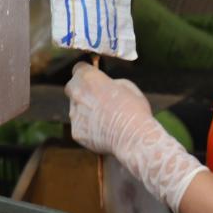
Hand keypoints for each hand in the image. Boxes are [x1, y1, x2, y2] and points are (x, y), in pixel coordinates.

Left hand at [65, 63, 207, 212]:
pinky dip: (89, 129)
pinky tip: (106, 134)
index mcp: (92, 81)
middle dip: (82, 92)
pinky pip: (81, 127)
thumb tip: (107, 85)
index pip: (79, 70)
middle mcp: (79, 97)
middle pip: (73, 88)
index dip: (86, 74)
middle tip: (96, 99)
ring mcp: (77, 116)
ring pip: (76, 109)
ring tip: (107, 121)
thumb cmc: (140, 114)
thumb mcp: (130, 91)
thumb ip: (114, 85)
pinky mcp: (78, 134)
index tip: (91, 77)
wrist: (139, 142)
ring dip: (87, 112)